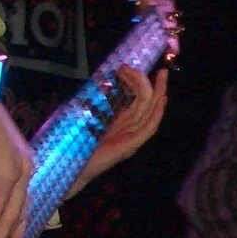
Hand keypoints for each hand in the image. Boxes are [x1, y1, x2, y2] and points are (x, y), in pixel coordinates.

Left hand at [74, 66, 168, 192]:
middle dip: (155, 85)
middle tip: (161, 69)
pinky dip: (156, 114)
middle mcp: (131, 130)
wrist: (74, 169)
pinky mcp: (130, 146)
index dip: (138, 83)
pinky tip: (161, 101)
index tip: (133, 68)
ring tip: (162, 77)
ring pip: (151, 113)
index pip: (138, 101)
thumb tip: (99, 85)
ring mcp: (132, 138)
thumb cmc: (80, 146)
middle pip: (148, 104)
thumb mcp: (91, 121)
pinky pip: (148, 129)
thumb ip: (97, 108)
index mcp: (123, 124)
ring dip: (157, 93)